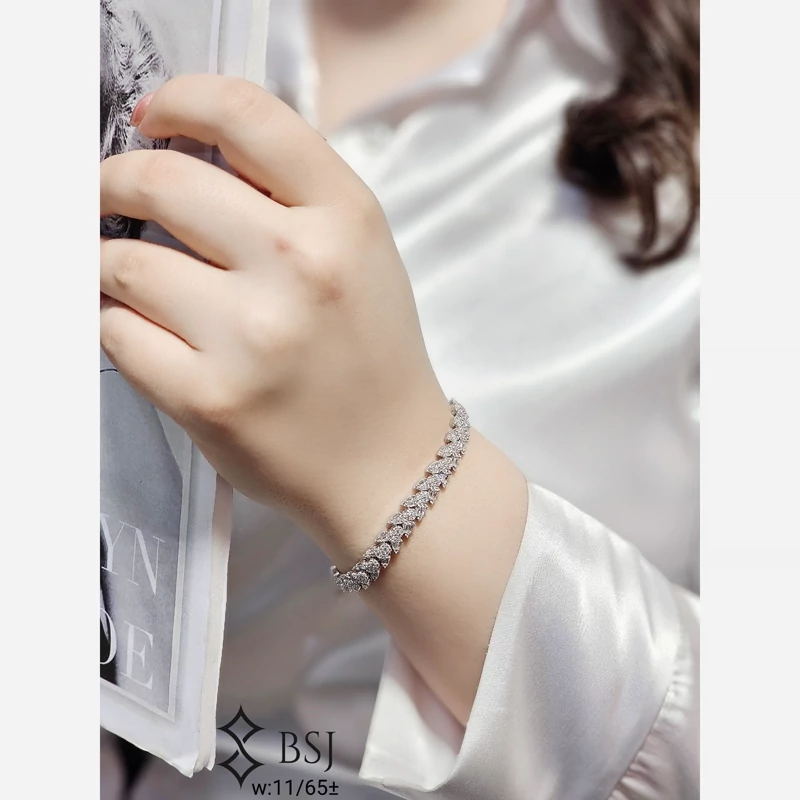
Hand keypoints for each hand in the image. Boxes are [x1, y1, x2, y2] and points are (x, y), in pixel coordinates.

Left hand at [100, 75, 450, 563]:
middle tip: (112, 195)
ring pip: (123, 261)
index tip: (155, 117)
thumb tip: (196, 153)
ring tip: (131, 277)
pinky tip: (146, 330)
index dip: (183, 100)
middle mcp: (300, 267)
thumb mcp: (363, 256)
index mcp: (347, 220)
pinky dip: (119, 324)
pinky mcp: (208, 398)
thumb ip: (294, 196)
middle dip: (117, 181)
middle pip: (161, 181)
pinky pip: (117, 332)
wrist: (390, 464)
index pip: (246, 115)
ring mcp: (251, 336)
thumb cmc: (374, 358)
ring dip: (111, 262)